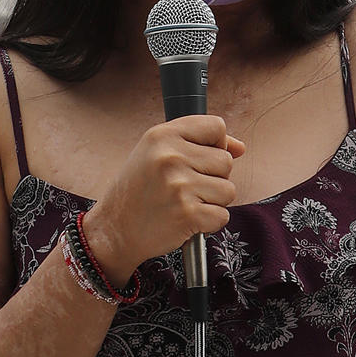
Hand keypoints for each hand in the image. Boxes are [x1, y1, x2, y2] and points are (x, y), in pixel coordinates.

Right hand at [83, 116, 243, 285]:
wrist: (115, 229)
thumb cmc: (137, 190)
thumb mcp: (156, 152)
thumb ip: (198, 143)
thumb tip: (240, 147)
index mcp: (163, 135)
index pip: (216, 127)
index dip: (215, 144)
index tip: (200, 159)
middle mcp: (171, 157)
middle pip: (226, 160)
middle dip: (213, 177)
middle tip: (186, 186)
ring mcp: (180, 186)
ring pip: (228, 189)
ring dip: (213, 201)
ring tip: (186, 202)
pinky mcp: (188, 215)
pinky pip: (222, 215)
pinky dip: (209, 222)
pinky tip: (187, 219)